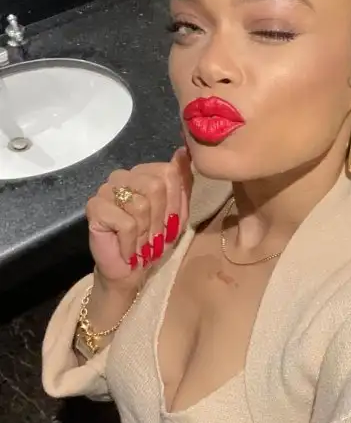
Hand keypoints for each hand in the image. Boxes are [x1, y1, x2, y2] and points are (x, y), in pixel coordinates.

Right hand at [86, 147, 192, 290]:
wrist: (129, 270)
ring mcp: (106, 190)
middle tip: (153, 237)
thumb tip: (183, 152)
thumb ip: (182, 184)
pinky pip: (125, 223)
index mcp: (143, 174)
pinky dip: (131, 242)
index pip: (169, 173)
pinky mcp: (94, 207)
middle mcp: (123, 176)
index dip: (174, 204)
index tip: (169, 223)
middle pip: (155, 187)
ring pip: (140, 206)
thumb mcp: (178, 214)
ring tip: (139, 243)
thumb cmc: (154, 242)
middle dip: (160, 220)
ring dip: (145, 234)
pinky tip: (127, 249)